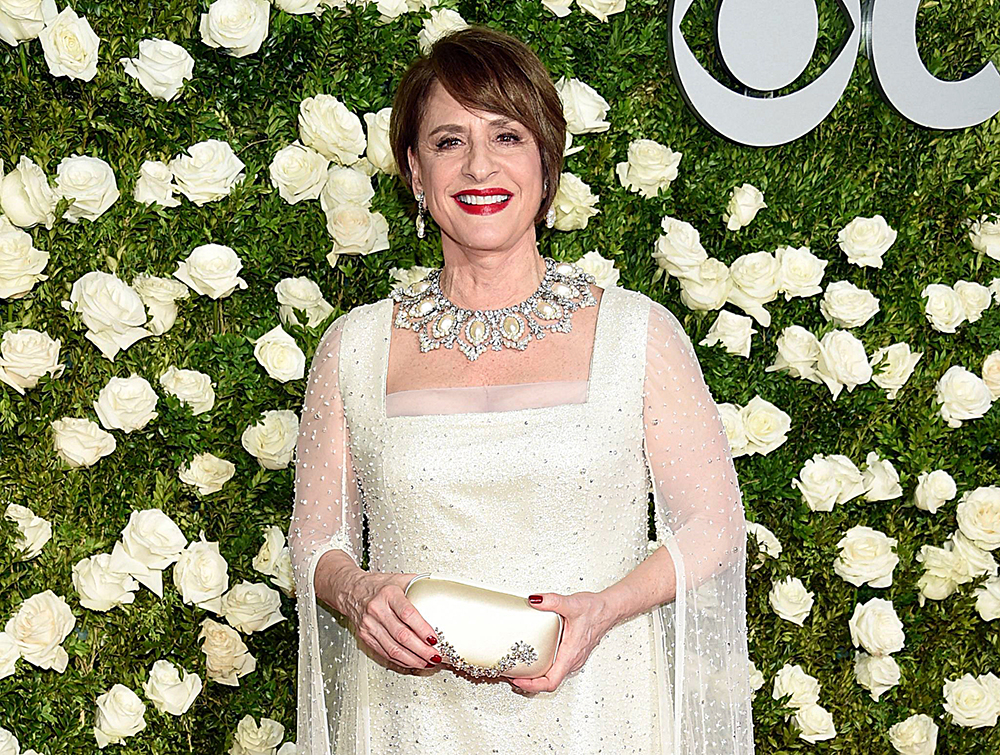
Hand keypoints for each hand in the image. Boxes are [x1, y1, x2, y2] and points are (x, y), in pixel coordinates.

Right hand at [339, 571, 442, 671]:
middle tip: (436, 656)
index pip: (407, 614)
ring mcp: (369, 625)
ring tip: (428, 663)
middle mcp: (376, 610)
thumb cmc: (378, 585)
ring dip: (413, 659)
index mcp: (388, 594)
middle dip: (421, 650)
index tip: (435, 638)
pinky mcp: (365, 637)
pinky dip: (401, 661)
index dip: (422, 628)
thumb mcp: (399, 579)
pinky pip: (385, 653)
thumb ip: (419, 584)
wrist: (351, 590)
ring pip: (393, 649)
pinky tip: (413, 662)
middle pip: (401, 635)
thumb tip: (442, 590)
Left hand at [504, 590, 618, 692]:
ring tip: (518, 668)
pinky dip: (542, 668)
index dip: (532, 685)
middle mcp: (572, 660)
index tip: (517, 680)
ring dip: (535, 676)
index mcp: (570, 654)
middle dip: (529, 682)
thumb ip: (552, 601)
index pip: (551, 681)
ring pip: (552, 676)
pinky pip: (555, 667)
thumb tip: (534, 600)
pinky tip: (533, 658)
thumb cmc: (596, 610)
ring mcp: (572, 658)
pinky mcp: (572, 653)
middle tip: (510, 674)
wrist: (609, 609)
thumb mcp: (572, 604)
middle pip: (549, 682)